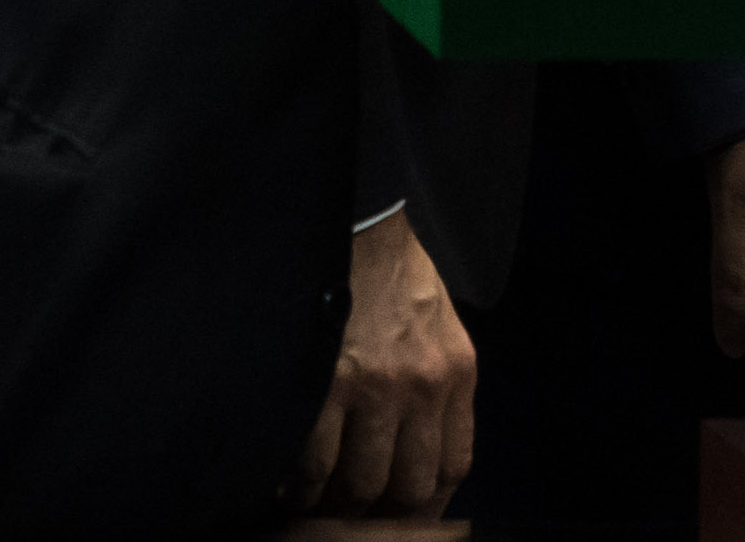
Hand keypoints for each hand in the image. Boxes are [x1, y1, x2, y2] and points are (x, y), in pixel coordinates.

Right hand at [294, 207, 472, 516]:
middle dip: (378, 513)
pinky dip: (298, 486)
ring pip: (358, 485)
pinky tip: (288, 484)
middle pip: (407, 488)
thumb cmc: (395, 280)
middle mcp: (421, 388)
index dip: (426, 507)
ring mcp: (373, 390)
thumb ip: (435, 388)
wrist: (356, 232)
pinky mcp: (325, 387)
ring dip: (333, 506)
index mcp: (455, 373)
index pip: (453, 466)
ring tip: (314, 504)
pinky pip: (313, 464)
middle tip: (351, 517)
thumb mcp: (440, 331)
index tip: (402, 519)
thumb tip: (411, 451)